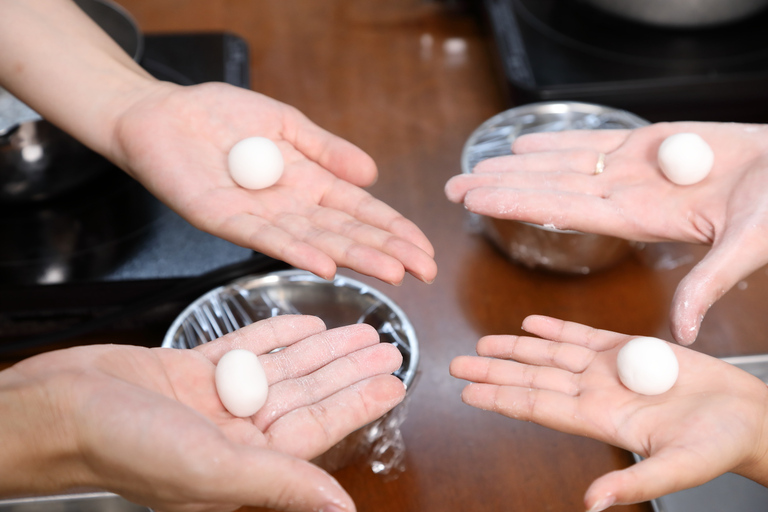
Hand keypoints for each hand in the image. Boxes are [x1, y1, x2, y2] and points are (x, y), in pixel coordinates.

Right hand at [0, 315, 405, 511]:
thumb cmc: (124, 446)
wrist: (56, 410)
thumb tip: (341, 507)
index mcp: (245, 464)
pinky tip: (305, 323)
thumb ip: (279, 481)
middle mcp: (234, 434)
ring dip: (320, 350)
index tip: (394, 381)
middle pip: (306, 395)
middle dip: (347, 370)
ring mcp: (213, 401)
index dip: (358, 403)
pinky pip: (244, 349)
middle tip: (386, 346)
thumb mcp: (212, 467)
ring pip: (282, 369)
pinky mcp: (190, 371)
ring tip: (359, 330)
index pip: (317, 429)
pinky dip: (275, 335)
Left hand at [110, 81, 435, 285]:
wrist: (162, 114)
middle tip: (423, 271)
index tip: (424, 249)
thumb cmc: (221, 116)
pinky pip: (265, 239)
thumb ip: (326, 149)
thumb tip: (371, 174)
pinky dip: (297, 252)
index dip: (393, 229)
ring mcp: (259, 217)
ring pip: (316, 241)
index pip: (360, 212)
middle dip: (387, 251)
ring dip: (355, 258)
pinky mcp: (224, 219)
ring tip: (392, 272)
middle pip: (346, 233)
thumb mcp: (286, 123)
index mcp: (308, 183)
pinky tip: (326, 265)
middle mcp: (289, 207)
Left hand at [445, 122, 767, 342]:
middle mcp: (626, 194)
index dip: (517, 203)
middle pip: (549, 189)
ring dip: (518, 163)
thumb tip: (685, 331)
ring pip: (563, 164)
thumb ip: (710, 283)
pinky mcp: (647, 143)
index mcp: (639, 219)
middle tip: (455, 187)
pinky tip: (524, 143)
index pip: (561, 210)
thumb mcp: (747, 246)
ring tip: (477, 164)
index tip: (478, 202)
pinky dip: (559, 139)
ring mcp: (632, 169)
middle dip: (501, 187)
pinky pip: (593, 140)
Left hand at [450, 315, 767, 510]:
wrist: (748, 418)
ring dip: (516, 347)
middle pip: (533, 377)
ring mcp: (611, 370)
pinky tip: (532, 323)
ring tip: (483, 343)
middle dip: (494, 370)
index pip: (538, 406)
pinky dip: (556, 327)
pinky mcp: (630, 349)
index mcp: (602, 419)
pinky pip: (584, 335)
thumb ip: (636, 482)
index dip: (501, 397)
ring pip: (551, 353)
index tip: (467, 393)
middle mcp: (597, 393)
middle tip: (456, 364)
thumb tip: (593, 504)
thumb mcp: (680, 468)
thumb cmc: (721, 444)